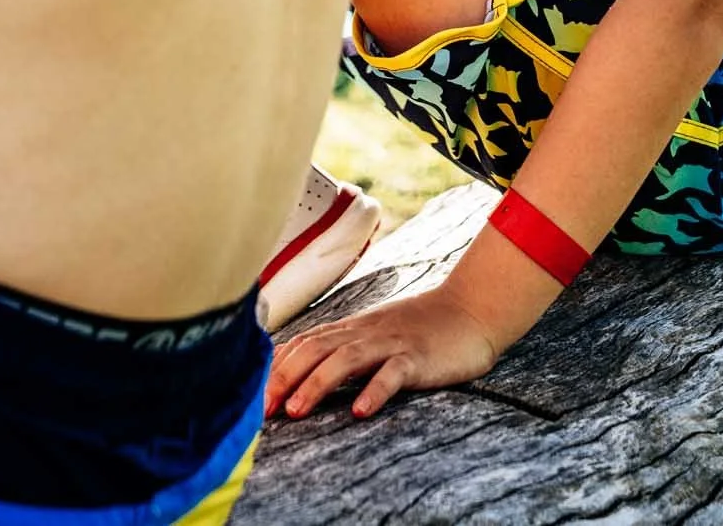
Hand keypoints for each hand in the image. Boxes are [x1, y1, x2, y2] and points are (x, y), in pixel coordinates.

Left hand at [265, 285, 500, 419]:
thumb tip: (301, 371)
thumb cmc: (418, 329)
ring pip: (345, 359)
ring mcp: (391, 344)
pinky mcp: (418, 358)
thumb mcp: (373, 336)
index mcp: (351, 330)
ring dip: (316, 384)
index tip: (252, 396)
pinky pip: (393, 374)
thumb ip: (341, 349)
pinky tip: (359, 410)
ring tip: (296, 411)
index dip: (275, 368)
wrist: (469, 310)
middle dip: (284, 378)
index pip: (303, 343)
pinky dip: (374, 391)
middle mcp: (364, 333)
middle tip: (263, 409)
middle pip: (315, 349)